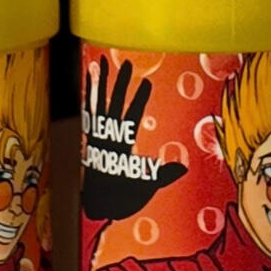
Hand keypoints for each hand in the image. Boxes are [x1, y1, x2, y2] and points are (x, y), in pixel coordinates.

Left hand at [82, 57, 185, 222]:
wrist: (98, 208)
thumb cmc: (122, 198)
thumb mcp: (145, 188)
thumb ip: (162, 176)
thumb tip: (182, 168)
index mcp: (121, 146)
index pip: (130, 118)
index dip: (138, 100)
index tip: (147, 82)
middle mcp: (107, 137)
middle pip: (113, 105)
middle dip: (120, 85)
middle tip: (127, 64)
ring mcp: (97, 135)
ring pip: (97, 104)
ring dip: (100, 83)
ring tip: (102, 62)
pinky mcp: (91, 135)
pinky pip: (88, 111)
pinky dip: (89, 94)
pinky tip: (90, 78)